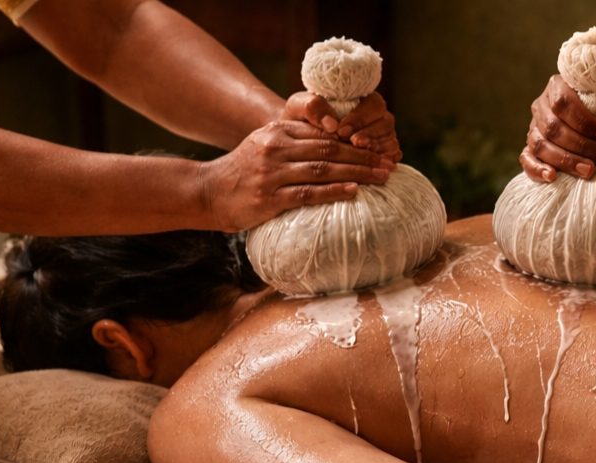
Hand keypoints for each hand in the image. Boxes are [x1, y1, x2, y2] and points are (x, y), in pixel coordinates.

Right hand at [199, 119, 395, 232]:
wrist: (206, 193)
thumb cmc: (243, 173)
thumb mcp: (264, 146)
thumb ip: (295, 143)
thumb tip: (337, 148)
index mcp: (277, 131)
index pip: (324, 133)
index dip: (355, 141)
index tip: (379, 149)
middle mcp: (275, 148)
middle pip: (330, 149)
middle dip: (364, 157)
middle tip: (389, 164)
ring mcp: (271, 173)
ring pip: (323, 169)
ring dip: (357, 173)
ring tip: (380, 178)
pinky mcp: (269, 198)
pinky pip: (308, 193)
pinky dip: (334, 192)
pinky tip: (354, 192)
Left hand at [282, 91, 401, 162]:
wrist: (298, 140)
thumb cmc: (300, 119)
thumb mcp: (299, 107)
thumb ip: (312, 107)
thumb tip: (331, 124)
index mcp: (362, 100)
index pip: (373, 105)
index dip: (361, 118)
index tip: (342, 131)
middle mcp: (377, 118)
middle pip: (386, 124)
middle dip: (370, 135)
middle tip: (353, 144)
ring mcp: (383, 137)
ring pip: (390, 142)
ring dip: (376, 150)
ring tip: (359, 158)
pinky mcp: (383, 155)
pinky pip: (391, 158)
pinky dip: (382, 163)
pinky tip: (368, 169)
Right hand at [520, 75, 595, 181]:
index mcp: (565, 85)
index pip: (562, 102)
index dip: (582, 123)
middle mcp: (546, 106)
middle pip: (551, 127)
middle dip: (578, 146)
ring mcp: (539, 129)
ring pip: (540, 145)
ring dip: (565, 161)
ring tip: (590, 171)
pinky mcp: (539, 151)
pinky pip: (527, 159)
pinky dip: (536, 169)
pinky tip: (552, 177)